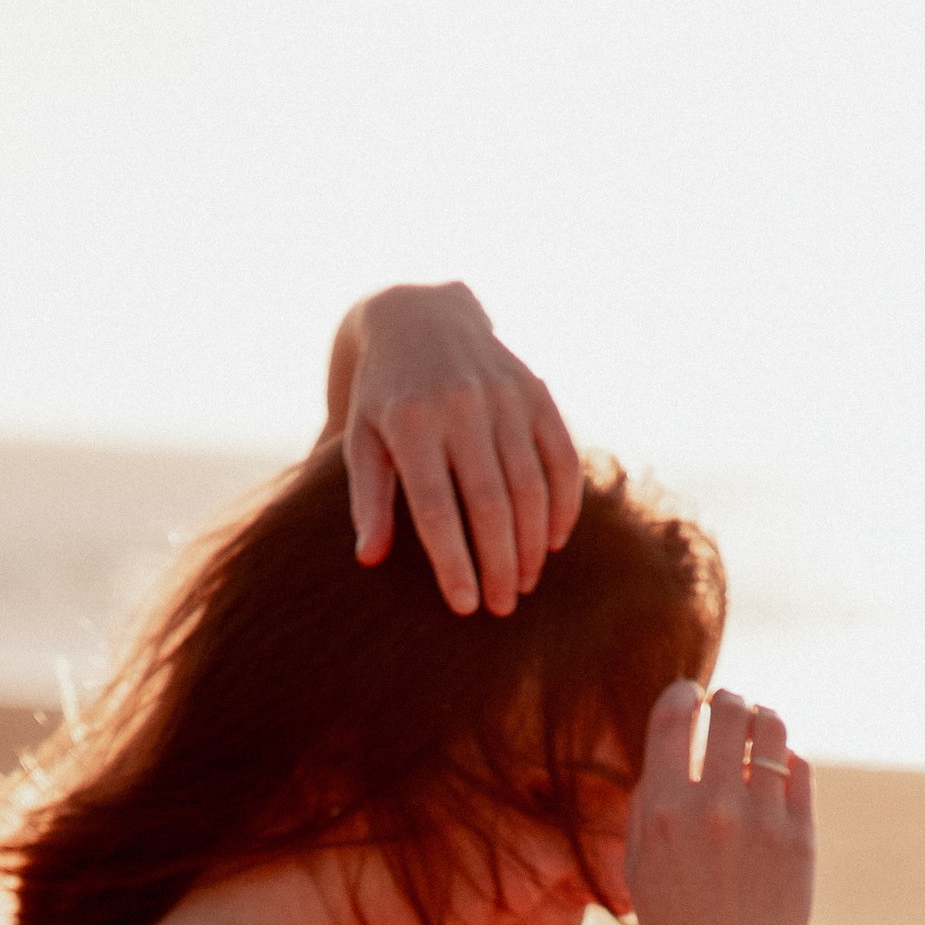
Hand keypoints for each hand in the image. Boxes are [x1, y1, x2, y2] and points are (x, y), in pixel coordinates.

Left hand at [326, 282, 582, 615]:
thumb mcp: (360, 440)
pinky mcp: (536, 390)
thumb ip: (367, 499)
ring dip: (533, 543)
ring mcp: (504, 394)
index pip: (435, 508)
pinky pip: (561, 456)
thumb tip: (368, 560)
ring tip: (526, 584)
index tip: (466, 607)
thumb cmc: (381, 397)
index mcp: (410, 421)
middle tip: (503, 608)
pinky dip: (564, 503)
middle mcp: (461, 404)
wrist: (418, 316)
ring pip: (530, 484)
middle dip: (501, 563)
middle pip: (490, 502)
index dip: (453, 562)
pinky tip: (555, 542)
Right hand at [625, 683, 813, 924]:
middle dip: (726, 700)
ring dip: (762, 720)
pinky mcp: (800, 836)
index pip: (673, 716)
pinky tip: (776, 771)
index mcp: (663, 811)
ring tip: (756, 731)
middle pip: (729, 709)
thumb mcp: (638, 866)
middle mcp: (713, 807)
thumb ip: (648, 801)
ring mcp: (762, 820)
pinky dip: (786, 761)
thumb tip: (669, 745)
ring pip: (772, 729)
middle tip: (726, 709)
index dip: (681, 693)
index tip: (688, 695)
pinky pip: (799, 769)